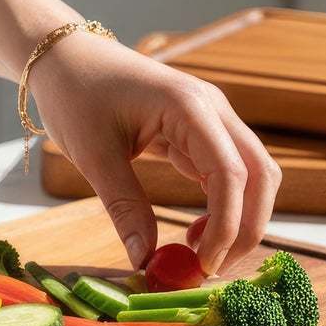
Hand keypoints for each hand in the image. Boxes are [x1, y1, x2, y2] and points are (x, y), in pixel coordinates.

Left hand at [29, 31, 280, 275]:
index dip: (227, 225)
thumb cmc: (75, 93)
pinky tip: (196, 231)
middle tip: (212, 269)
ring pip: (252, 174)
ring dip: (239, 217)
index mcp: (189, 106)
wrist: (66, 56)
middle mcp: (213, 108)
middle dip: (247, 226)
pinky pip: (229, 172)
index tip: (204, 265)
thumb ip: (123, 206)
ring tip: (199, 252)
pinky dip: (223, 206)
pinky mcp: (201, 130)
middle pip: (259, 174)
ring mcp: (211, 118)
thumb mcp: (93, 155)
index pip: (231, 173)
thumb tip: (144, 260)